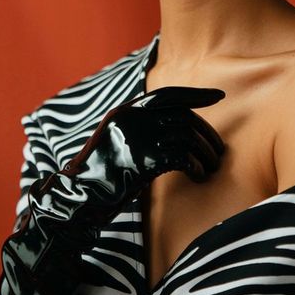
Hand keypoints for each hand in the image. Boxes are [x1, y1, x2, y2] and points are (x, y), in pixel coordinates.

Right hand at [1, 85, 224, 294]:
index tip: (218, 95)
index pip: (168, 95)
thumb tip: (180, 126)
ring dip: (206, 153)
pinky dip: (195, 167)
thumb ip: (140, 129)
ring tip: (211, 167)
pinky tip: (198, 176)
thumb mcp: (117, 142)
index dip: (195, 94)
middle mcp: (130, 119)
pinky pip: (181, 158)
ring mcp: (134, 138)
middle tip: (218, 151)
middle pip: (183, 116)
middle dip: (207, 133)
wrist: (76, 200)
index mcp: (125, 112)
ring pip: (187, 136)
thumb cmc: (100, 178)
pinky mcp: (140, 161)